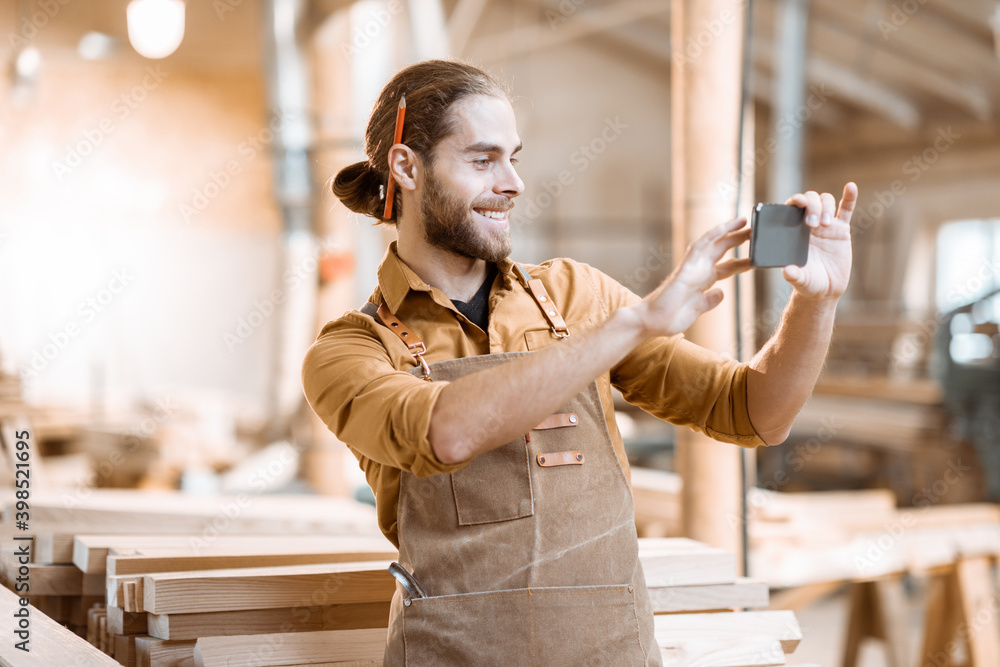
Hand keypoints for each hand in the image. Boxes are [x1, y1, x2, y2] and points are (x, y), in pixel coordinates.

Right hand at [634, 216, 750, 337]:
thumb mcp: (697, 309)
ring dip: (727, 231)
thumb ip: (709, 300)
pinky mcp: (686, 267)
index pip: (727, 267)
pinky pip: (699, 246)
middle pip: (723, 251)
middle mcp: (699, 271)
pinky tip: (724, 227)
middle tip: (757, 232)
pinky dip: (711, 236)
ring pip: (713, 243)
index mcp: (703, 282)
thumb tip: (721, 293)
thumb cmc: (669, 317)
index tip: (756, 258)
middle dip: (739, 241)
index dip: (742, 262)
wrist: (652, 321)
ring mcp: (692, 267)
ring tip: (743, 222)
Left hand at [783, 183, 856, 300]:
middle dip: (812, 206)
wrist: (825, 290)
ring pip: (826, 201)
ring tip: (825, 224)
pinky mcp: (841, 230)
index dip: (796, 200)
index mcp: (794, 231)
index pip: (793, 207)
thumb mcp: (800, 281)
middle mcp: (809, 224)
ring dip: (826, 207)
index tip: (800, 204)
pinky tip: (850, 187)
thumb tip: (787, 270)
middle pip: (811, 199)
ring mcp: (826, 225)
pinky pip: (846, 209)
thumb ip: (794, 275)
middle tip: (812, 224)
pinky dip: (849, 197)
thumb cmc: (808, 283)